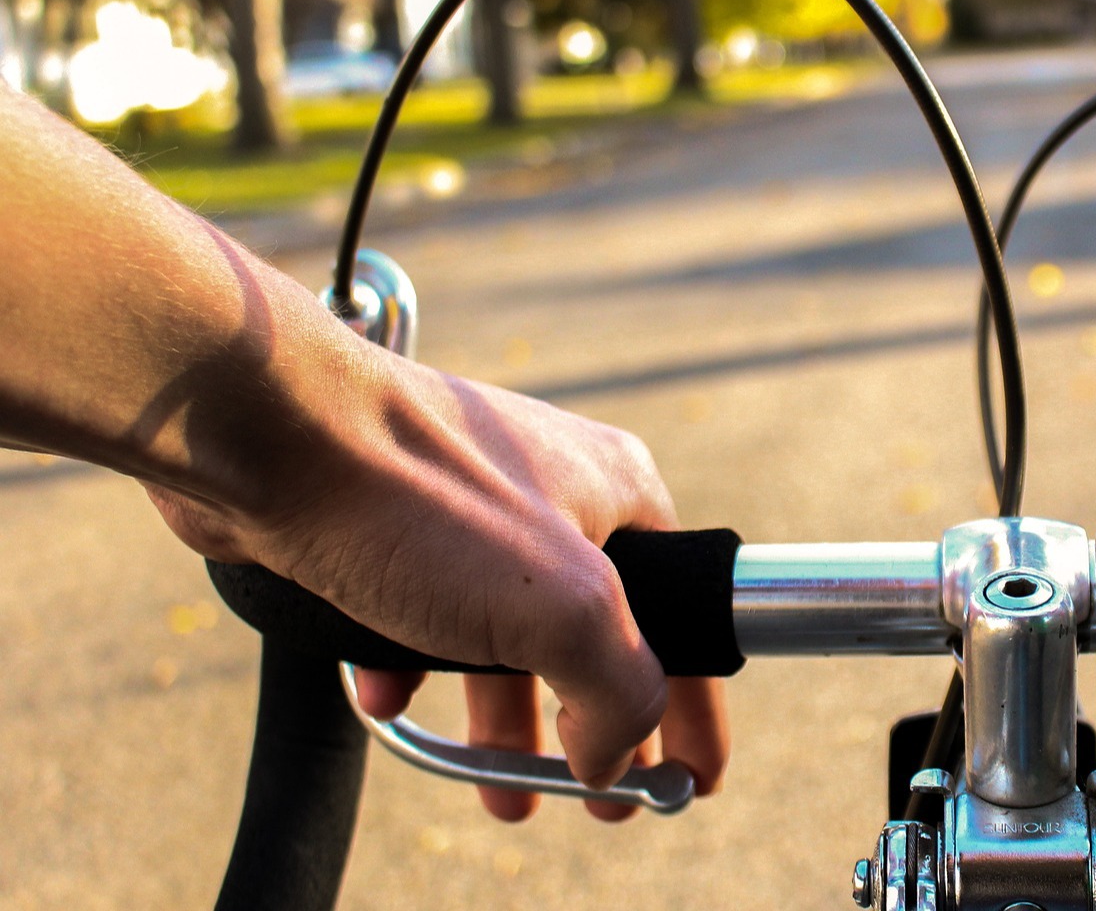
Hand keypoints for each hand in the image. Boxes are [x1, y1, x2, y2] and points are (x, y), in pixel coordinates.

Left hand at [146, 349, 728, 818]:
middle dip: (592, 727)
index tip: (691, 778)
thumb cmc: (419, 498)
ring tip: (500, 789)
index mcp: (619, 493)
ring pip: (502, 635)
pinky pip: (419, 616)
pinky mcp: (391, 527)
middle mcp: (553, 496)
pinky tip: (386, 696)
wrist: (263, 433)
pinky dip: (412, 666)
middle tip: (596, 799)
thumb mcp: (560, 608)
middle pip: (594, 636)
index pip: (687, 613)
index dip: (693, 705)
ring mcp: (470, 510)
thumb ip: (618, 691)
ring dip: (502, 718)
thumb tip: (615, 759)